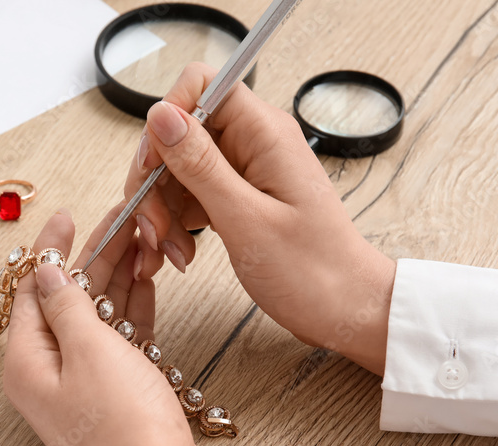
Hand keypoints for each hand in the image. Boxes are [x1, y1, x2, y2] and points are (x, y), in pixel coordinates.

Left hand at [3, 207, 259, 445]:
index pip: (32, 290)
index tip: (69, 215)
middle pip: (67, 299)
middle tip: (124, 218)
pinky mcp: (119, 396)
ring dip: (119, 277)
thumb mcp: (90, 352)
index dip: (51, 249)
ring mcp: (86, 386)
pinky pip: (121, 341)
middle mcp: (50, 374)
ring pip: (99, 317)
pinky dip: (134, 310)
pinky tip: (147, 280)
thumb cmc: (124, 433)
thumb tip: (48, 272)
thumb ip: (68, 305)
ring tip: (143, 238)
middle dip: (95, 256)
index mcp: (27, 363)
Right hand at [126, 63, 395, 373]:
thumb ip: (200, 166)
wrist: (344, 308)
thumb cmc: (313, 270)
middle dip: (156, 180)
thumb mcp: (246, 219)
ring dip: (163, 210)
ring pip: (178, 169)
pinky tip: (181, 252)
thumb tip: (161, 115)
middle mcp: (253, 143)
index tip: (152, 168)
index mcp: (264, 133)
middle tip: (155, 228)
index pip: (199, 86)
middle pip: (178, 134)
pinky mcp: (237, 195)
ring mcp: (244, 170)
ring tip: (172, 251)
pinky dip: (177, 224)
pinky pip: (190, 195)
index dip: (166, 121)